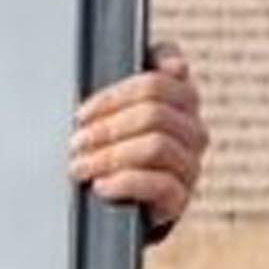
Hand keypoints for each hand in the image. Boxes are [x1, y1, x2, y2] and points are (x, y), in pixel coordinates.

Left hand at [71, 43, 204, 234]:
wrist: (118, 203)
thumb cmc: (115, 148)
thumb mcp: (115, 112)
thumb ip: (131, 81)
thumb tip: (177, 65)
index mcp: (180, 99)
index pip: (158, 80)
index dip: (116, 95)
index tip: (82, 113)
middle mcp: (192, 129)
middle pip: (155, 112)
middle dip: (107, 128)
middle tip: (76, 142)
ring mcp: (190, 163)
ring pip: (157, 146)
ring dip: (110, 156)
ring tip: (80, 167)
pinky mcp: (181, 197)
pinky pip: (161, 184)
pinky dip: (125, 183)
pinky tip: (101, 186)